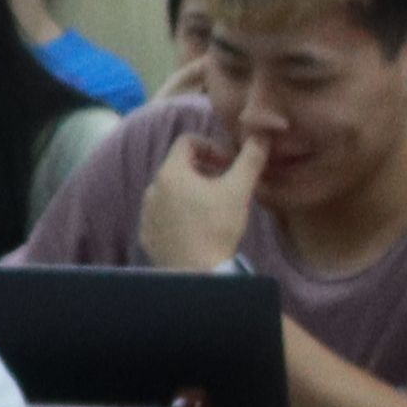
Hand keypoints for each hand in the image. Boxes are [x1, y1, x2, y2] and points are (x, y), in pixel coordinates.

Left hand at [136, 97, 263, 272]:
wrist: (198, 272)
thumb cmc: (218, 226)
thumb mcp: (239, 189)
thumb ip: (250, 159)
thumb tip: (260, 134)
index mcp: (170, 172)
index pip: (187, 141)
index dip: (212, 146)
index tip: (230, 163)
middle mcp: (151, 188)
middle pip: (179, 166)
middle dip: (206, 169)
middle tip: (228, 184)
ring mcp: (146, 212)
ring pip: (171, 191)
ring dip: (193, 191)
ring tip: (216, 207)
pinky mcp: (147, 233)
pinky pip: (164, 213)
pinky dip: (181, 212)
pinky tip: (200, 227)